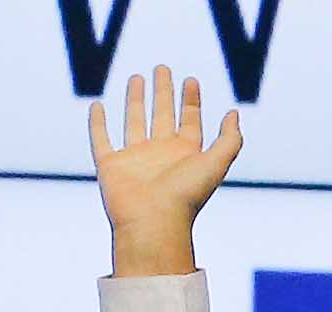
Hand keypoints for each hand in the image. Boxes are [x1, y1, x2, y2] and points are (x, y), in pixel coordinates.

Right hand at [89, 60, 245, 278]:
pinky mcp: (111, 165)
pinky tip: (97, 105)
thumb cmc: (186, 196)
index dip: (192, 100)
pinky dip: (97, 123)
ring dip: (136, 100)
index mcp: (186, 154)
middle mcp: (161, 154)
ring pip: (134, 121)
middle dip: (164, 92)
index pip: (190, 120)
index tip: (191, 80)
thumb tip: (234, 113)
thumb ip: (230, 139)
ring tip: (137, 78)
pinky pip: (101, 139)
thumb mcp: (217, 164)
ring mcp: (135, 159)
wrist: (154, 223)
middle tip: (163, 68)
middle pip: (162, 114)